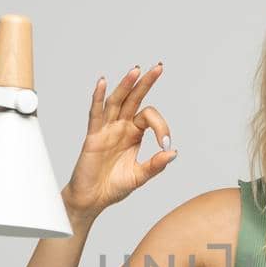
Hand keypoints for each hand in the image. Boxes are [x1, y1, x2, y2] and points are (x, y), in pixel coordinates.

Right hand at [60, 63, 176, 221]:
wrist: (93, 199)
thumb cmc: (114, 186)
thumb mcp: (139, 176)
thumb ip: (155, 165)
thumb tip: (173, 152)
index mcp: (133, 134)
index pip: (149, 117)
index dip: (161, 126)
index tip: (165, 144)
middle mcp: (120, 127)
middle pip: (134, 99)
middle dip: (146, 83)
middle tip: (159, 67)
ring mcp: (106, 129)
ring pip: (116, 101)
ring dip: (126, 85)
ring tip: (136, 70)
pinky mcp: (93, 136)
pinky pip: (95, 114)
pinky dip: (97, 98)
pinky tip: (102, 82)